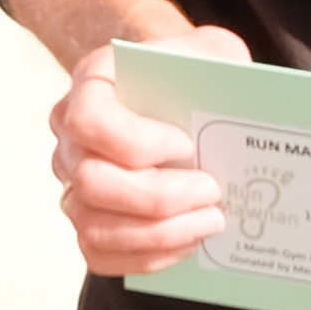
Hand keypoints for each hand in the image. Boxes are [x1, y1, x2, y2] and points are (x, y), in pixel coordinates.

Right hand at [50, 24, 251, 278]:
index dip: (137, 143)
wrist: (172, 87)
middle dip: (156, 198)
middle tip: (212, 192)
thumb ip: (218, 70)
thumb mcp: (208, 52)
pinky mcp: (88, 219)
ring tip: (210, 222)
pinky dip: (148, 257)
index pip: (90, 121)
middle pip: (90, 182)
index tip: (187, 144)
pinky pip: (101, 255)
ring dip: (159, 235)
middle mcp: (70, 136)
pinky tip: (188, 242)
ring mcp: (72, 183)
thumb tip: (240, 116)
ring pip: (93, 227)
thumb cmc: (192, 71)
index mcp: (92, 82)